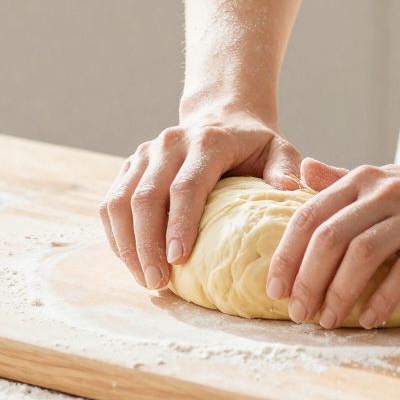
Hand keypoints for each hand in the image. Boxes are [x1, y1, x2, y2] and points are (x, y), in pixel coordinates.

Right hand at [99, 114, 341, 291]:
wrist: (222, 117)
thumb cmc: (254, 145)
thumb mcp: (278, 150)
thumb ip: (285, 168)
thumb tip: (287, 190)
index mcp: (207, 141)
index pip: (186, 185)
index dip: (179, 223)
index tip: (178, 260)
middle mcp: (169, 143)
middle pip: (146, 197)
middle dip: (147, 244)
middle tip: (158, 282)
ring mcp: (145, 154)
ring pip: (121, 202)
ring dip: (128, 245)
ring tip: (145, 279)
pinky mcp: (129, 166)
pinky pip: (111, 204)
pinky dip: (117, 236)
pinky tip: (132, 263)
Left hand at [264, 159, 399, 329]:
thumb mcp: (388, 180)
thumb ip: (342, 180)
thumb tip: (300, 171)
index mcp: (365, 180)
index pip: (309, 216)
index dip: (287, 255)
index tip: (275, 289)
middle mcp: (387, 193)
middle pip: (330, 238)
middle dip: (307, 280)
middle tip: (299, 313)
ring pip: (363, 255)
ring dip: (339, 293)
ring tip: (329, 321)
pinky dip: (383, 299)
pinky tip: (371, 318)